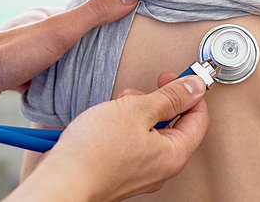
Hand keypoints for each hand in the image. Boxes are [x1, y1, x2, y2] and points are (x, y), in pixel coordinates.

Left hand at [0, 0, 136, 135]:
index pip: (84, 17)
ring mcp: (23, 56)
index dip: (106, 25)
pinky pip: (41, 83)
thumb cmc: (9, 52)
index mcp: (45, 16)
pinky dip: (53, 90)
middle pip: (72, 42)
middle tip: (114, 69)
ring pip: (56, 64)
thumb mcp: (60, 30)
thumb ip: (94, 15)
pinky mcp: (13, 78)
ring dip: (71, 74)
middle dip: (90, 53)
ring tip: (94, 87)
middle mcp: (34, 33)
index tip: (128, 37)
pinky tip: (64, 100)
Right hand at [8, 75, 209, 201]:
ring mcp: (140, 171)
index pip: (199, 118)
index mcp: (174, 154)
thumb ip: (169, 97)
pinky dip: (121, 126)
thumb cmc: (94, 154)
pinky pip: (131, 141)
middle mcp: (161, 167)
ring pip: (148, 130)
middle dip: (155, 101)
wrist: (60, 181)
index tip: (174, 77)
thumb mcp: (136, 110)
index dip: (189, 92)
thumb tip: (194, 87)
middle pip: (173, 124)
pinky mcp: (121, 170)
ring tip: (114, 110)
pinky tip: (104, 122)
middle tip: (137, 94)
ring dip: (134, 112)